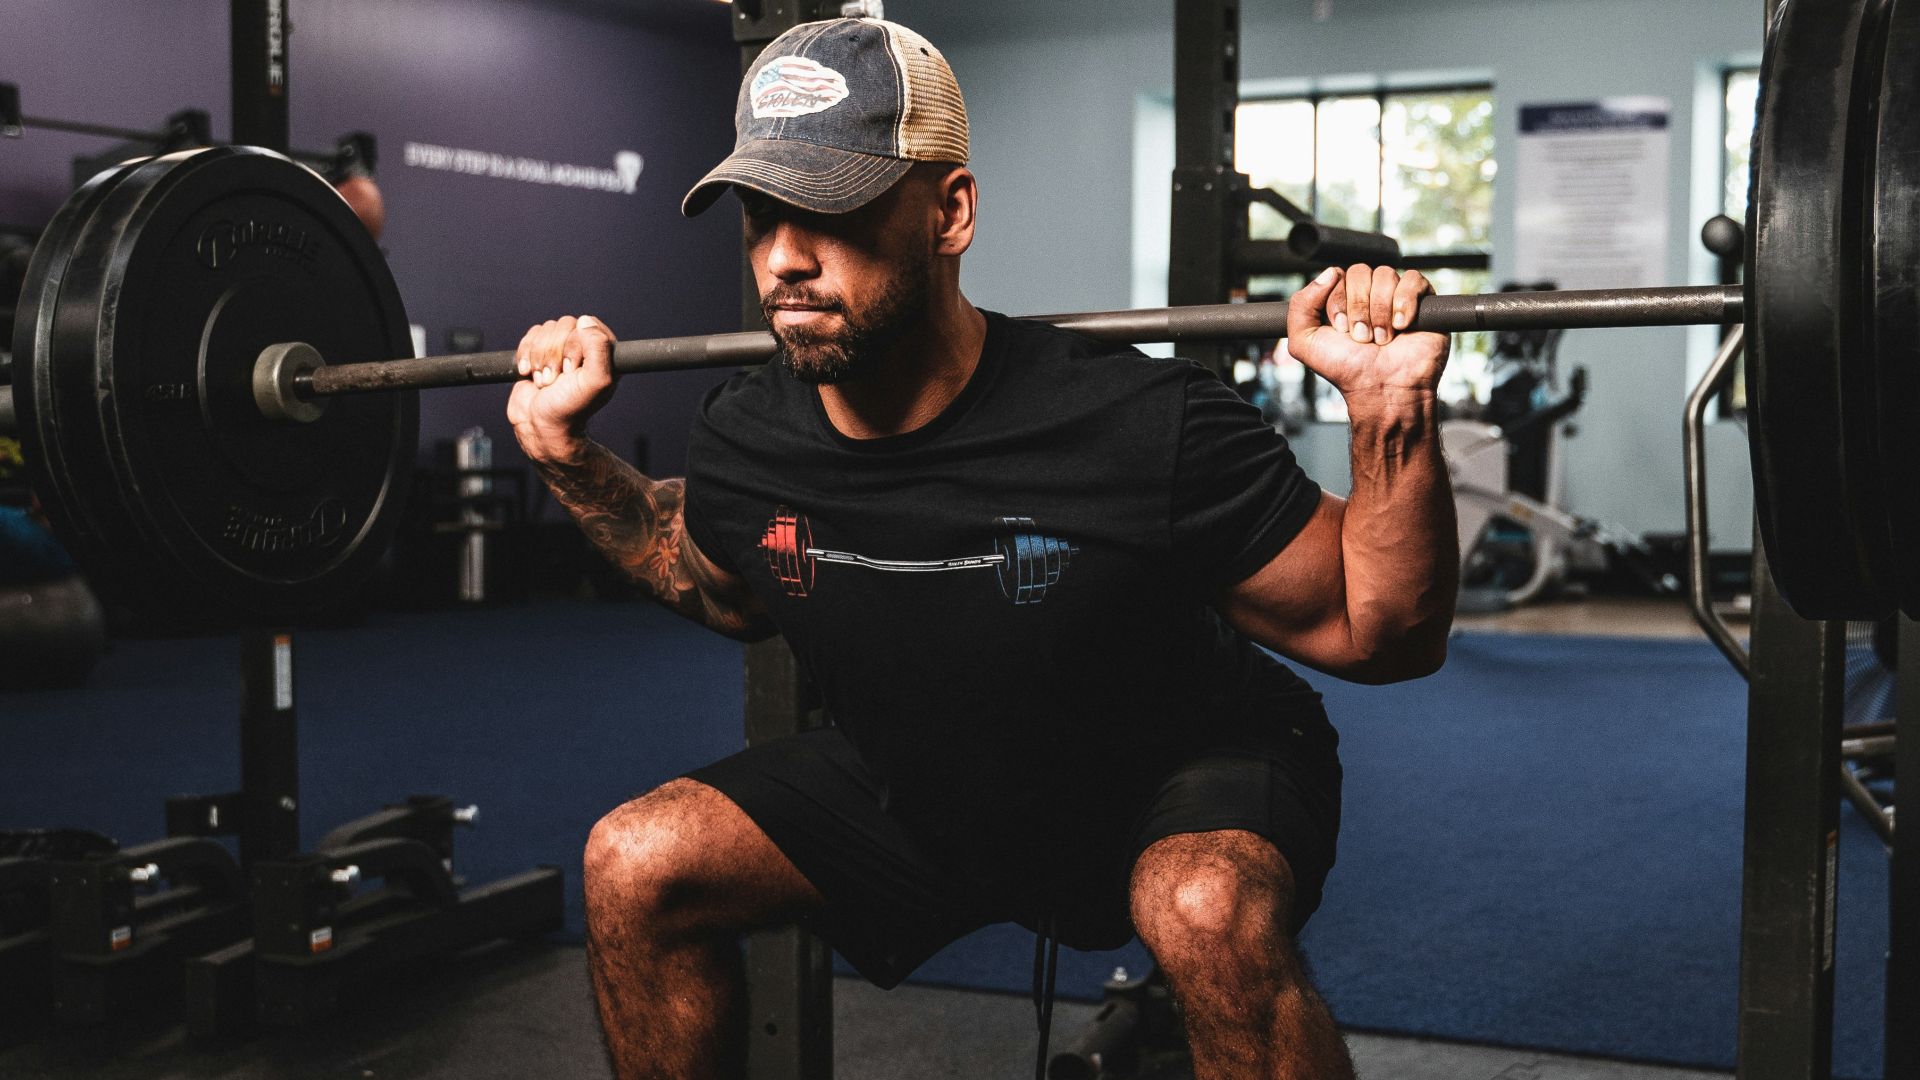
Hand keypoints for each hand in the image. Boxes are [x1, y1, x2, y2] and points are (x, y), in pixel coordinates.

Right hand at [507, 315, 617, 459]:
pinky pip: (530, 337)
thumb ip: (599, 348)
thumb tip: (586, 321)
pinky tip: (528, 373)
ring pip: (545, 330)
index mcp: (603, 354)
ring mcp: (560, 351)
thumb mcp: (596, 381)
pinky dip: (525, 355)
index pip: (588, 325)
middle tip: (556, 379)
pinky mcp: (539, 354)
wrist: (540, 426)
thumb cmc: (571, 409)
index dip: (575, 344)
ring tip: (544, 381)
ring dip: (539, 358)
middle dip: (553, 354)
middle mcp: (583, 349)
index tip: (572, 370)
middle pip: (564, 325)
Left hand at [1286, 265, 1448, 399]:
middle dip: (1358, 307)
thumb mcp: (1304, 342)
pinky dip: (1405, 301)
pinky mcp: (1423, 301)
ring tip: (1383, 339)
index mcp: (1342, 298)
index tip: (1341, 330)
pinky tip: (1403, 326)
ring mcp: (1395, 295)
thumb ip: (1300, 305)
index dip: (1338, 301)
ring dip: (1380, 311)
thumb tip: (1329, 271)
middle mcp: (1368, 294)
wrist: (1383, 390)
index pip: (1337, 276)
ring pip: (1386, 275)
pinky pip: (1414, 279)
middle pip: (1360, 272)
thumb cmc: (1346, 369)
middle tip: (1362, 337)